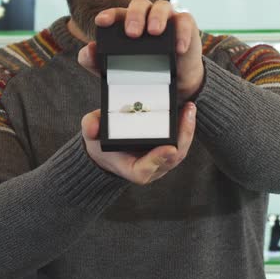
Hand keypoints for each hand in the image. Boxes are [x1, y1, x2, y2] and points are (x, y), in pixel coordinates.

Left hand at [77, 0, 204, 101]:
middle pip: (139, 4)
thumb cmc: (144, 71)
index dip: (109, 15)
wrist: (174, 83)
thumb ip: (96, 61)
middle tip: (131, 33)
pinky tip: (178, 47)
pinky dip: (182, 31)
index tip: (101, 22)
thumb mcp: (117, 71)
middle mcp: (147, 16)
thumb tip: (87, 50)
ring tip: (154, 32)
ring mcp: (167, 18)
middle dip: (134, 15)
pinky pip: (185, 20)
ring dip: (157, 16)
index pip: (117, 13)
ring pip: (162, 6)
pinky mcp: (186, 25)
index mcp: (128, 23)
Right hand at [81, 104, 196, 185]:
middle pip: (171, 158)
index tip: (169, 148)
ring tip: (189, 109)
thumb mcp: (91, 135)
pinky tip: (188, 111)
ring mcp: (161, 161)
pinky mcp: (167, 151)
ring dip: (187, 130)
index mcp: (132, 169)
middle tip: (187, 115)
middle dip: (183, 137)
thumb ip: (90, 127)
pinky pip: (180, 142)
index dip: (158, 160)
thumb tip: (91, 127)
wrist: (107, 149)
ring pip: (180, 150)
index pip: (147, 169)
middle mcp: (150, 168)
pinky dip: (186, 128)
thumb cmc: (100, 144)